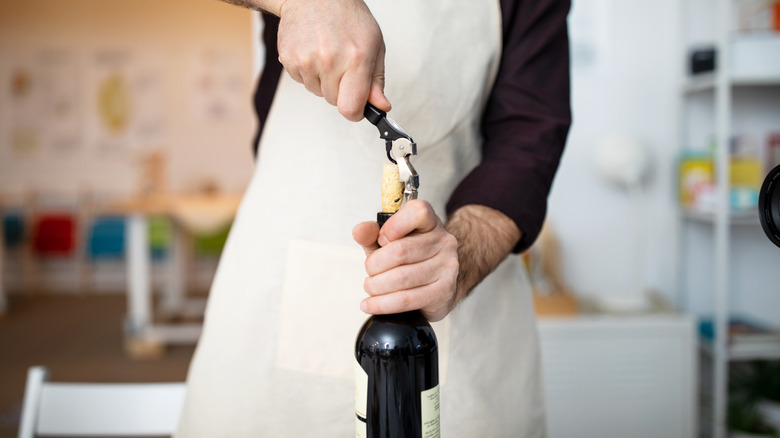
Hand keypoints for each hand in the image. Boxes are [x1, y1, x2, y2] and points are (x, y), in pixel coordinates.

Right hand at [277, 0, 391, 120]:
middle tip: (343, 65)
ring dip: (324, 81)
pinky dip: (309, 73)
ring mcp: (307, 61)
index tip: (358, 106)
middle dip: (341, 90)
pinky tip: (313, 52)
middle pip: (335, 102)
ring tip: (327, 54)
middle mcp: (330, 61)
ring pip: (318, 92)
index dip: (356, 112)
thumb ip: (376, 80)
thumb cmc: (347, 17)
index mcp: (356, 58)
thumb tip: (381, 106)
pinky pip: (302, 82)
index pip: (351, 109)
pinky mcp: (289, 60)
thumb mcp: (374, 45)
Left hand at [352, 200, 458, 321]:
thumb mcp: (388, 242)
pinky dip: (381, 304)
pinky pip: (405, 300)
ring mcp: (447, 267)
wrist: (437, 283)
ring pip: (401, 278)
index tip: (381, 239)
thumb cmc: (411, 258)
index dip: (393, 226)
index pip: (417, 212)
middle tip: (370, 271)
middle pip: (400, 251)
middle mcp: (443, 242)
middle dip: (375, 265)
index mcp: (430, 222)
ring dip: (376, 286)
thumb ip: (372, 234)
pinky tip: (371, 303)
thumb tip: (359, 231)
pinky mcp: (443, 292)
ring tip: (371, 287)